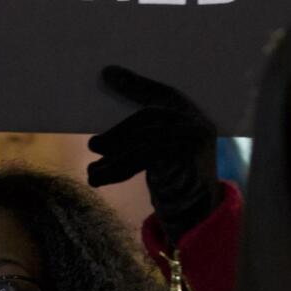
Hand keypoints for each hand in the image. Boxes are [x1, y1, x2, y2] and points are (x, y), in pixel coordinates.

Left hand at [88, 66, 220, 244]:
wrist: (199, 219)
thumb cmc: (172, 180)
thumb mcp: (159, 151)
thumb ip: (141, 129)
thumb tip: (106, 75)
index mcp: (194, 117)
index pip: (163, 93)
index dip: (136, 84)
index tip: (107, 72)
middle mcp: (199, 127)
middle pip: (151, 118)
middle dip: (118, 132)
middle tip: (93, 146)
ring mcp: (197, 148)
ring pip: (147, 142)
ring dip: (114, 158)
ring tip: (91, 173)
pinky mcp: (189, 169)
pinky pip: (147, 163)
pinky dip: (120, 170)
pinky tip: (100, 178)